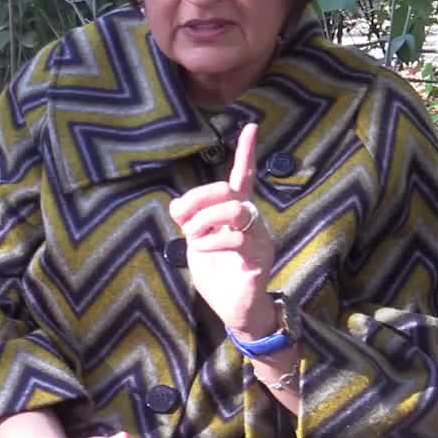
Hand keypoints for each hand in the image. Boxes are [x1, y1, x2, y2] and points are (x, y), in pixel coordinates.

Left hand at [168, 123, 276, 336]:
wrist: (234, 311)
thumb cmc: (218, 274)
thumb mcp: (197, 242)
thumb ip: (190, 220)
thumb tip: (178, 206)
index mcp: (237, 213)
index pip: (243, 176)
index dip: (247, 152)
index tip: (252, 126)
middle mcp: (252, 220)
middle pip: (228, 191)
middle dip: (200, 200)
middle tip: (183, 221)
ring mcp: (259, 238)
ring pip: (236, 210)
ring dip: (205, 221)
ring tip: (195, 237)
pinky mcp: (259, 259)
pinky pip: (237, 239)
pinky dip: (213, 241)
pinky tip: (203, 249)